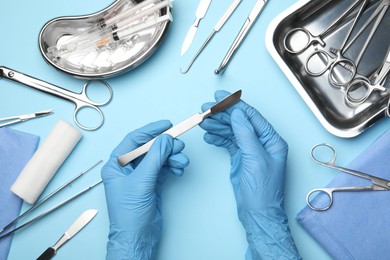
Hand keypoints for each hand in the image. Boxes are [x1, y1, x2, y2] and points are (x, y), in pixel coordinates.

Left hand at [101, 120, 188, 259]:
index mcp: (116, 165)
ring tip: (182, 161)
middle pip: (149, 148)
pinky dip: (173, 166)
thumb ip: (154, 158)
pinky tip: (178, 170)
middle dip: (165, 146)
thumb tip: (165, 139)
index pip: (134, 140)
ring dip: (172, 157)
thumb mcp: (141, 182)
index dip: (151, 130)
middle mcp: (127, 168)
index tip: (167, 125)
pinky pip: (164, 168)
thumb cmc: (129, 215)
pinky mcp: (152, 184)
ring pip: (159, 158)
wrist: (137, 237)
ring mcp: (141, 176)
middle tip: (179, 145)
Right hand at [200, 90, 299, 258]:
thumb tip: (238, 114)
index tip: (220, 97)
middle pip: (240, 122)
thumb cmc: (263, 192)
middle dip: (222, 115)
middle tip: (206, 110)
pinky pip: (229, 143)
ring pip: (233, 131)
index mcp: (272, 141)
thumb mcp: (255, 159)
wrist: (258, 214)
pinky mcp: (242, 158)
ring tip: (203, 121)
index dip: (235, 105)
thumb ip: (246, 135)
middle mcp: (263, 143)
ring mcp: (251, 150)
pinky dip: (219, 138)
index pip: (252, 117)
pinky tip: (209, 135)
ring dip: (218, 126)